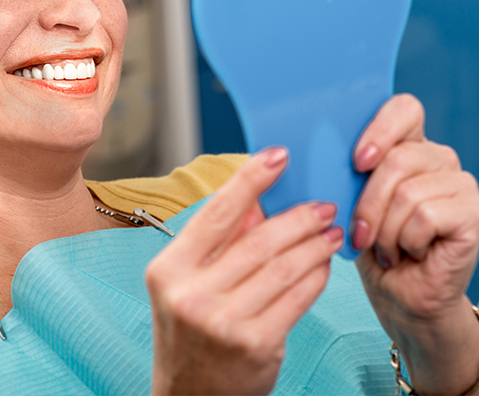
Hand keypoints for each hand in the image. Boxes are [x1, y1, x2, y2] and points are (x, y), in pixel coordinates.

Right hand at [146, 148, 342, 395]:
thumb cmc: (191, 334)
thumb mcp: (188, 284)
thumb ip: (219, 243)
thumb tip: (260, 201)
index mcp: (168, 269)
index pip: (215, 214)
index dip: (250, 180)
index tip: (277, 155)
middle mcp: (191, 294)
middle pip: (258, 240)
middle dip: (297, 217)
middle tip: (322, 205)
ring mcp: (224, 322)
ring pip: (283, 267)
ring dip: (314, 245)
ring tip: (331, 232)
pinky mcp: (257, 345)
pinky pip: (297, 298)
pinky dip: (316, 277)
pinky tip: (324, 265)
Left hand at [352, 94, 478, 393]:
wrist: (399, 296)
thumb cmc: (369, 246)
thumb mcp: (348, 201)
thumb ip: (343, 171)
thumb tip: (312, 152)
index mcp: (408, 145)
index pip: (404, 109)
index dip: (380, 129)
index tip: (357, 162)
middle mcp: (439, 159)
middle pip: (398, 157)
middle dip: (368, 202)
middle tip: (360, 231)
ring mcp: (461, 184)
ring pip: (409, 191)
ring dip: (385, 229)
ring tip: (386, 246)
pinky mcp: (474, 214)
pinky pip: (426, 215)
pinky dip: (406, 240)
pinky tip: (409, 253)